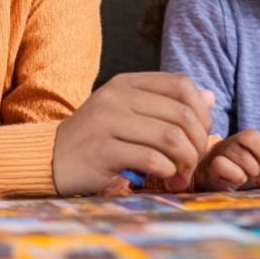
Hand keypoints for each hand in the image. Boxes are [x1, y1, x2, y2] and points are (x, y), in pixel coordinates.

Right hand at [52, 72, 212, 195]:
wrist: (49, 158)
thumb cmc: (98, 138)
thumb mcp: (131, 113)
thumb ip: (168, 105)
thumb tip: (210, 97)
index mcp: (128, 82)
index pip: (182, 85)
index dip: (201, 111)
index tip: (201, 134)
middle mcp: (117, 96)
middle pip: (182, 114)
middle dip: (198, 143)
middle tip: (194, 162)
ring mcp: (107, 121)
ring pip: (170, 136)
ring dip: (185, 161)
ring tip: (181, 175)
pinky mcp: (100, 150)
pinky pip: (150, 158)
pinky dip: (166, 169)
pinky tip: (164, 175)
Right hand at [193, 128, 259, 191]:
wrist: (213, 187)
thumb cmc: (240, 174)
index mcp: (240, 142)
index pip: (251, 135)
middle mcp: (226, 145)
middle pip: (245, 148)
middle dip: (257, 167)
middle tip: (258, 176)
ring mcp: (214, 157)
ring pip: (234, 156)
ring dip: (247, 172)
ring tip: (246, 179)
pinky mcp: (206, 170)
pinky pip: (220, 165)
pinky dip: (234, 176)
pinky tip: (235, 184)